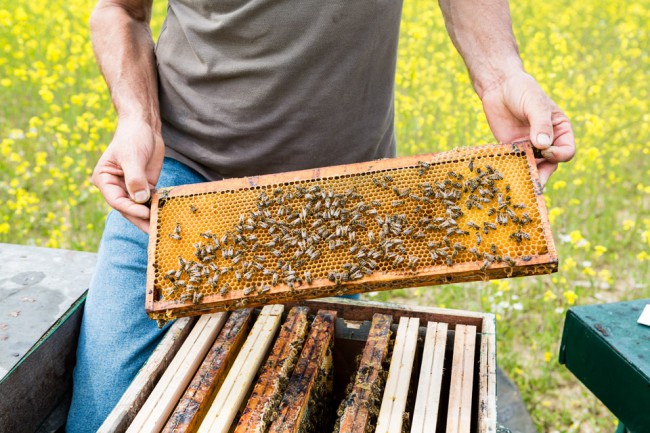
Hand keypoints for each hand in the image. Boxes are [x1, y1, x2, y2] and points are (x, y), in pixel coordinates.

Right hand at [92, 117, 163, 232]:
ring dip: (150, 217)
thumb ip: (135, 178)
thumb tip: (140, 199)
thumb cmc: (132, 137)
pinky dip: (157, 208)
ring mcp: (130, 188)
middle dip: (141, 219)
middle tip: (154, 232)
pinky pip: (150, 201)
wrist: (144, 127)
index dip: (131, 209)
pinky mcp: (145, 187)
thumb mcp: (132, 157)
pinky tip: (167, 216)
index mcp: (104, 179)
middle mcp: (115, 187)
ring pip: (139, 208)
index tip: (145, 213)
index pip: (116, 200)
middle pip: (128, 208)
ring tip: (162, 229)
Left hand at [480, 72, 574, 185]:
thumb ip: (540, 123)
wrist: (499, 87)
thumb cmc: (522, 91)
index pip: (566, 150)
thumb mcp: (535, 104)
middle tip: (535, 184)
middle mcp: (547, 142)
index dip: (558, 154)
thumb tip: (544, 145)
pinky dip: (511, 171)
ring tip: (521, 187)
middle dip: (544, 174)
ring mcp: (528, 147)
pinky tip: (505, 178)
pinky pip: (513, 164)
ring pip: (532, 167)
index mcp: (560, 130)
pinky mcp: (511, 149)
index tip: (545, 150)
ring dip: (527, 177)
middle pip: (550, 164)